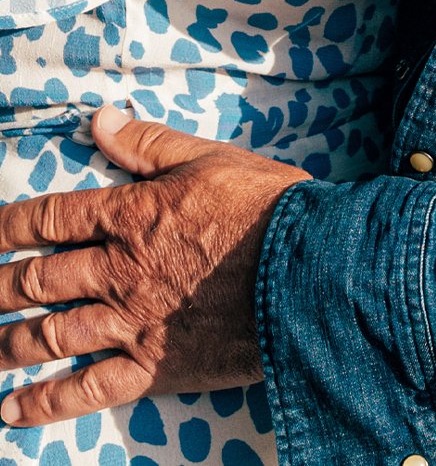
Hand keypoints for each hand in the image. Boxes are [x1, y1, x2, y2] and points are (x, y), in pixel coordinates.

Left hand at [0, 107, 304, 427]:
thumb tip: (100, 120)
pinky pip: (89, 391)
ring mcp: (133, 323)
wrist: (310, 271)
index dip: (10, 224)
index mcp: (132, 215)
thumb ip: (149, 144)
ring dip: (8, 343)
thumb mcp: (211, 158)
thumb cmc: (268, 208)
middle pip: (39, 280)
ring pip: (51, 336)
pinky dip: (47, 404)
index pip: (52, 218)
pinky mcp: (154, 366)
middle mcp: (120, 271)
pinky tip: (13, 411)